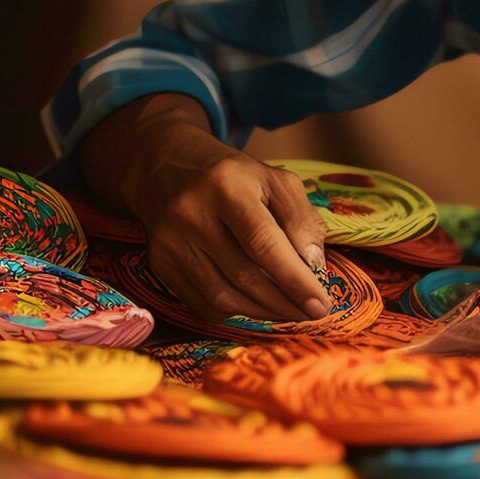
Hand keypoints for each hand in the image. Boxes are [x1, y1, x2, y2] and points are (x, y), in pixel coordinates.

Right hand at [123, 121, 332, 322]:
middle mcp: (191, 213)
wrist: (167, 166)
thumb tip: (313, 269)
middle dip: (285, 302)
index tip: (320, 304)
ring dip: (263, 312)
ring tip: (290, 310)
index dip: (294, 279)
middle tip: (312, 312)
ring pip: (222, 297)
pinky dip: (235, 313)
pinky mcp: (158, 262)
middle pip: (244, 275)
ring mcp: (169, 241)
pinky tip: (256, 305)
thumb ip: (301, 219)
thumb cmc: (233, 176)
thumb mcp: (275, 181)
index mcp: (226, 185)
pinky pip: (202, 304)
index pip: (262, 242)